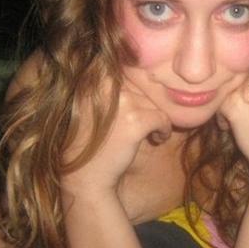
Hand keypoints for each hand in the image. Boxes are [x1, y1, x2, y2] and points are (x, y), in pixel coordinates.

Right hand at [62, 79, 171, 195]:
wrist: (85, 177)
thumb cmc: (90, 144)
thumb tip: (138, 76)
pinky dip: (164, 129)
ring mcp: (122, 102)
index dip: (134, 90)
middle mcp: (106, 86)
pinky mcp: (136, 121)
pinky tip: (156, 139)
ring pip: (152, 103)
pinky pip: (162, 117)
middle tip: (141, 125)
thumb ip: (110, 91)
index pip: (124, 70)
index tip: (134, 108)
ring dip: (154, 119)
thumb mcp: (92, 108)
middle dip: (145, 107)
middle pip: (140, 89)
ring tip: (148, 134)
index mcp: (93, 81)